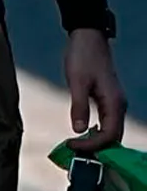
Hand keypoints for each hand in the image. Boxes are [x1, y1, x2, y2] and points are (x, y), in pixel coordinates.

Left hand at [64, 28, 126, 152]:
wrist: (88, 38)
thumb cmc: (82, 57)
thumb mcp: (76, 81)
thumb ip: (79, 106)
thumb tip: (79, 131)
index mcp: (114, 103)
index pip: (109, 135)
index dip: (92, 145)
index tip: (71, 145)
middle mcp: (118, 105)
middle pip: (113, 137)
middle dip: (96, 148)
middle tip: (74, 152)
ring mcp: (115, 103)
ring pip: (111, 130)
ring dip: (97, 141)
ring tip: (77, 147)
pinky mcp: (108, 99)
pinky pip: (107, 122)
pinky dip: (97, 131)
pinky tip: (83, 134)